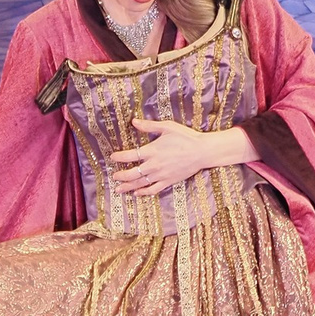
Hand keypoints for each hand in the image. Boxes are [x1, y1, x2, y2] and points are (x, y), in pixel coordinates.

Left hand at [110, 118, 247, 196]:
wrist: (202, 151)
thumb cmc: (185, 137)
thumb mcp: (167, 127)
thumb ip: (149, 126)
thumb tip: (134, 122)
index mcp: (152, 150)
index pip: (130, 155)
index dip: (119, 157)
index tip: (113, 157)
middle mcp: (154, 165)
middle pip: (132, 174)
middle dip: (121, 176)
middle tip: (114, 177)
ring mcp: (161, 175)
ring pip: (140, 184)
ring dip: (128, 187)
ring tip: (119, 189)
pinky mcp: (168, 182)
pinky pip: (153, 190)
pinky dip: (144, 192)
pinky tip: (137, 193)